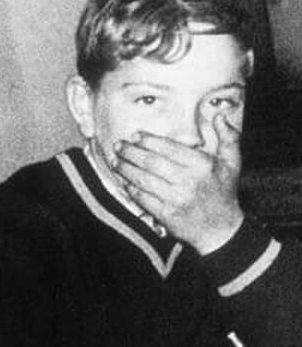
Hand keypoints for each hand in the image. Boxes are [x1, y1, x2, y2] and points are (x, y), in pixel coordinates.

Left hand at [112, 114, 243, 253]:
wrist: (222, 230)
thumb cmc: (224, 193)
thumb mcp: (232, 163)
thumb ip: (228, 137)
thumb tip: (221, 115)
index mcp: (202, 165)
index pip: (169, 148)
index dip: (148, 140)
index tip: (135, 135)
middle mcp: (188, 181)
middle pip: (151, 162)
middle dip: (130, 152)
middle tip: (118, 146)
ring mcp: (175, 199)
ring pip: (143, 179)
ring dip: (125, 169)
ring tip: (115, 161)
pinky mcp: (166, 215)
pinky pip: (142, 198)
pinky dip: (131, 189)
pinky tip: (124, 181)